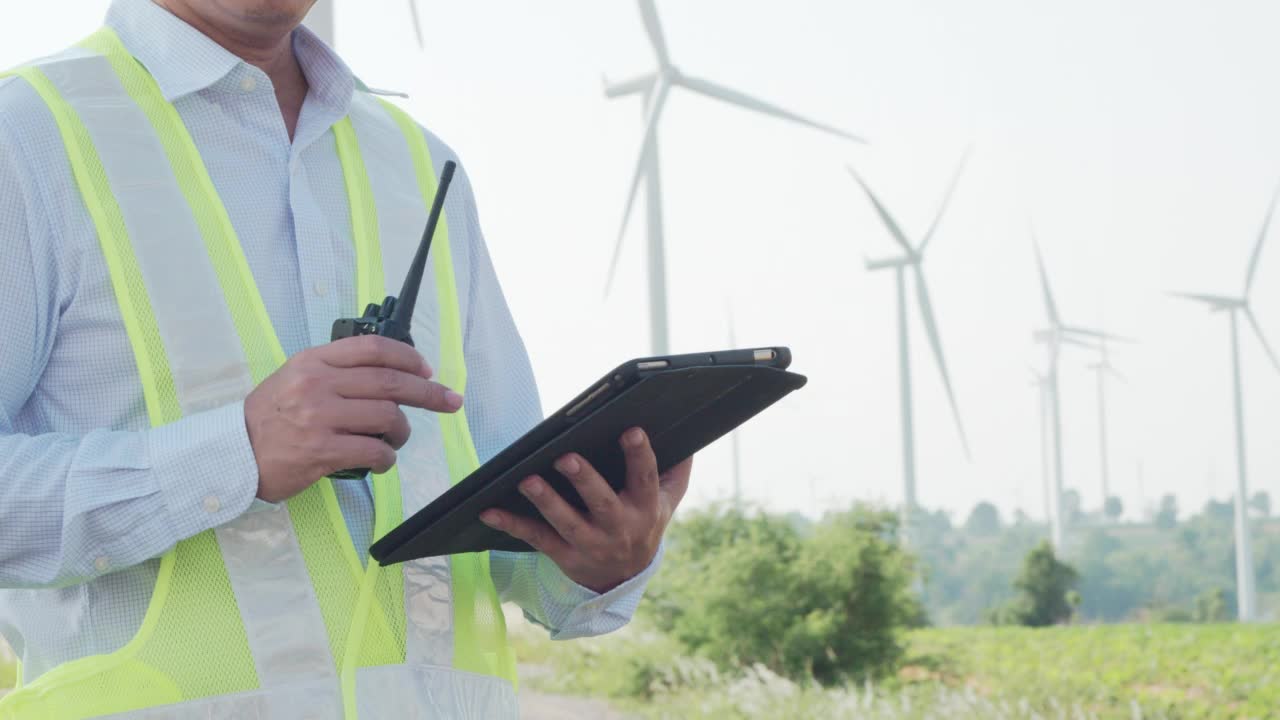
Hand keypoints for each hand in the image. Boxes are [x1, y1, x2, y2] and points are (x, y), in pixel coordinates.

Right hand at [244, 335, 463, 501]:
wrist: (232, 454)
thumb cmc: (268, 418)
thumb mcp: (295, 377)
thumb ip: (336, 370)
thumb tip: (389, 373)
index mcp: (314, 361)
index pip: (373, 348)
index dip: (409, 357)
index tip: (428, 370)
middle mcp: (318, 384)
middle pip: (391, 382)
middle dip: (429, 393)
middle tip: (449, 401)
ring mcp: (320, 417)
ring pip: (388, 418)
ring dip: (402, 432)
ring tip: (395, 440)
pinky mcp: (323, 451)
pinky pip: (375, 451)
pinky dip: (386, 458)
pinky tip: (380, 461)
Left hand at [479, 427, 691, 592]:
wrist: (623, 578)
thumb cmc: (643, 523)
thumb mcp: (666, 502)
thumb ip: (676, 471)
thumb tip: (687, 437)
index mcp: (645, 507)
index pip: (644, 478)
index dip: (639, 455)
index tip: (630, 430)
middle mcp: (618, 527)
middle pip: (602, 503)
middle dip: (584, 480)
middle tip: (566, 457)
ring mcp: (589, 543)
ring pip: (565, 522)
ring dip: (546, 501)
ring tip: (527, 480)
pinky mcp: (563, 554)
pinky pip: (535, 538)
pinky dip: (511, 525)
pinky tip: (488, 510)